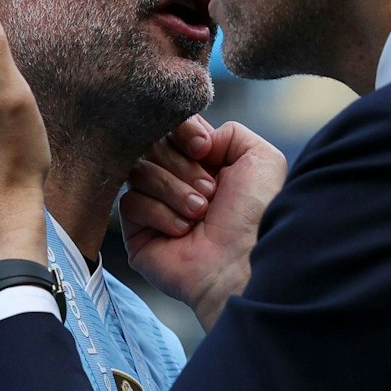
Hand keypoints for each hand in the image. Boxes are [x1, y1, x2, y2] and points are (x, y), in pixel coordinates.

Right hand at [120, 115, 285, 330]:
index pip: (172, 129)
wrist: (244, 261)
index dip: (182, 132)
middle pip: (152, 146)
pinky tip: (183, 231)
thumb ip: (230, 132)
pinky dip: (160, 213)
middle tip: (209, 192)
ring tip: (200, 213)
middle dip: (182, 166)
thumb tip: (194, 139)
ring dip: (174, 190)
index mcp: (204, 163)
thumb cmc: (256, 215)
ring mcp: (156, 207)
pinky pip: (130, 203)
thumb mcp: (260, 158)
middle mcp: (178, 182)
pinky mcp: (138, 233)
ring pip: (139, 171)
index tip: (202, 148)